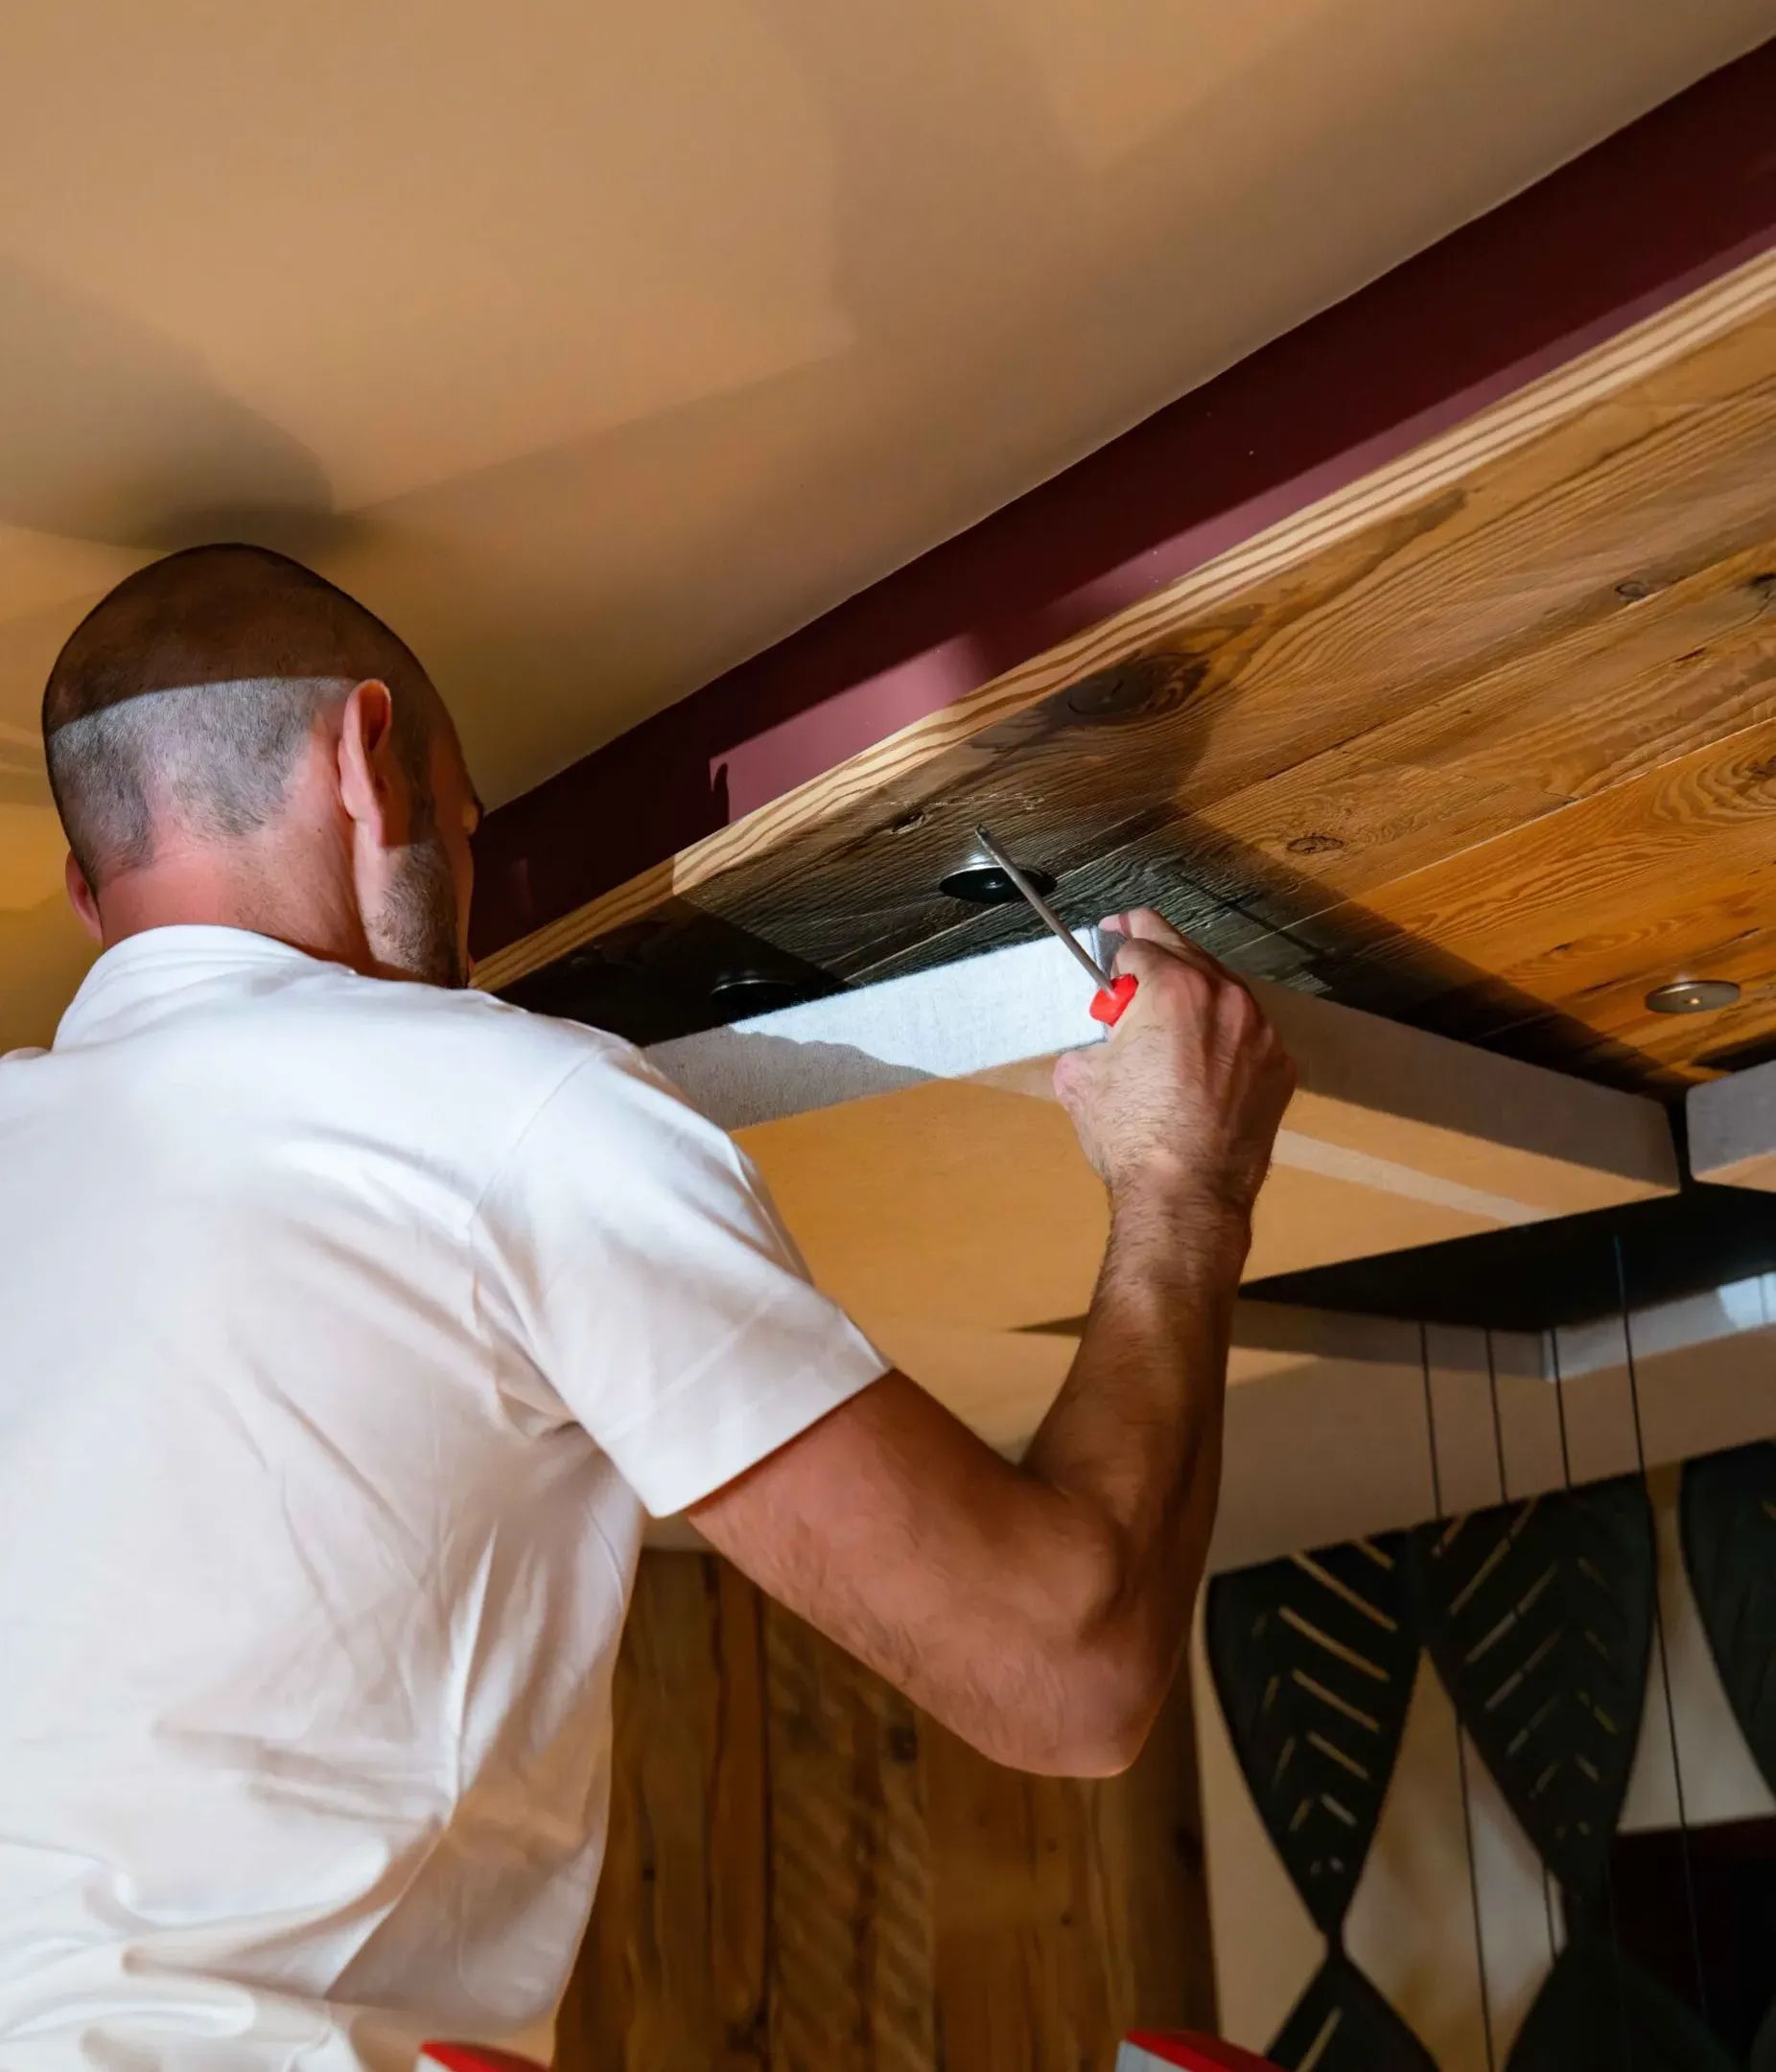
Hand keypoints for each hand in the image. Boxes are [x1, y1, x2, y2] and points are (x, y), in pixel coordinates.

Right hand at [1052, 909, 1295, 1223]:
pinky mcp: (1280, 1067)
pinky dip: (1223, 1038)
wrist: (1186, 1195)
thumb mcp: (1082, 1078)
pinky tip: (1201, 1066)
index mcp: (1174, 988)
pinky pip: (1247, 1035)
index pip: (1140, 942)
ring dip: (1194, 996)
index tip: (1110, 944)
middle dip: (1157, 956)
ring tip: (1167, 1024)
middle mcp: (1226, 998)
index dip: (1116, 945)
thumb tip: (1102, 1042)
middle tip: (1135, 961)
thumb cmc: (1134, 1138)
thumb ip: (1093, 1040)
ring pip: (1223, 992)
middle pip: (1187, 952)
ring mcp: (1261, 1033)